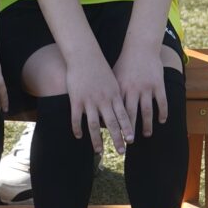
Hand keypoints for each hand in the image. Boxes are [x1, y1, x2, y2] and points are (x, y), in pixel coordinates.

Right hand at [66, 42, 129, 158]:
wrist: (84, 55)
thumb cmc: (100, 68)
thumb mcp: (113, 81)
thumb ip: (117, 96)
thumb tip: (124, 110)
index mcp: (114, 95)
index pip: (123, 115)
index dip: (127, 128)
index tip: (131, 140)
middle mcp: (103, 99)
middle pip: (111, 123)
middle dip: (117, 138)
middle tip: (121, 152)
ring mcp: (89, 100)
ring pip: (93, 124)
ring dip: (96, 139)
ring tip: (99, 151)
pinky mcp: (76, 99)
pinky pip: (76, 118)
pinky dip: (77, 128)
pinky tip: (79, 136)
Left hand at [111, 40, 169, 143]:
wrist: (139, 47)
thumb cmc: (123, 64)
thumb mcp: (113, 77)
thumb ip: (108, 94)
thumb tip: (97, 110)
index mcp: (119, 88)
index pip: (115, 111)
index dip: (114, 126)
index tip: (112, 138)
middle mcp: (132, 89)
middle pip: (130, 115)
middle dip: (129, 131)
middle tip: (128, 145)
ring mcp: (146, 87)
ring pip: (147, 111)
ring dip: (146, 125)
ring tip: (145, 135)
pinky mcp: (158, 84)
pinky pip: (161, 102)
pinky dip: (162, 112)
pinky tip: (161, 121)